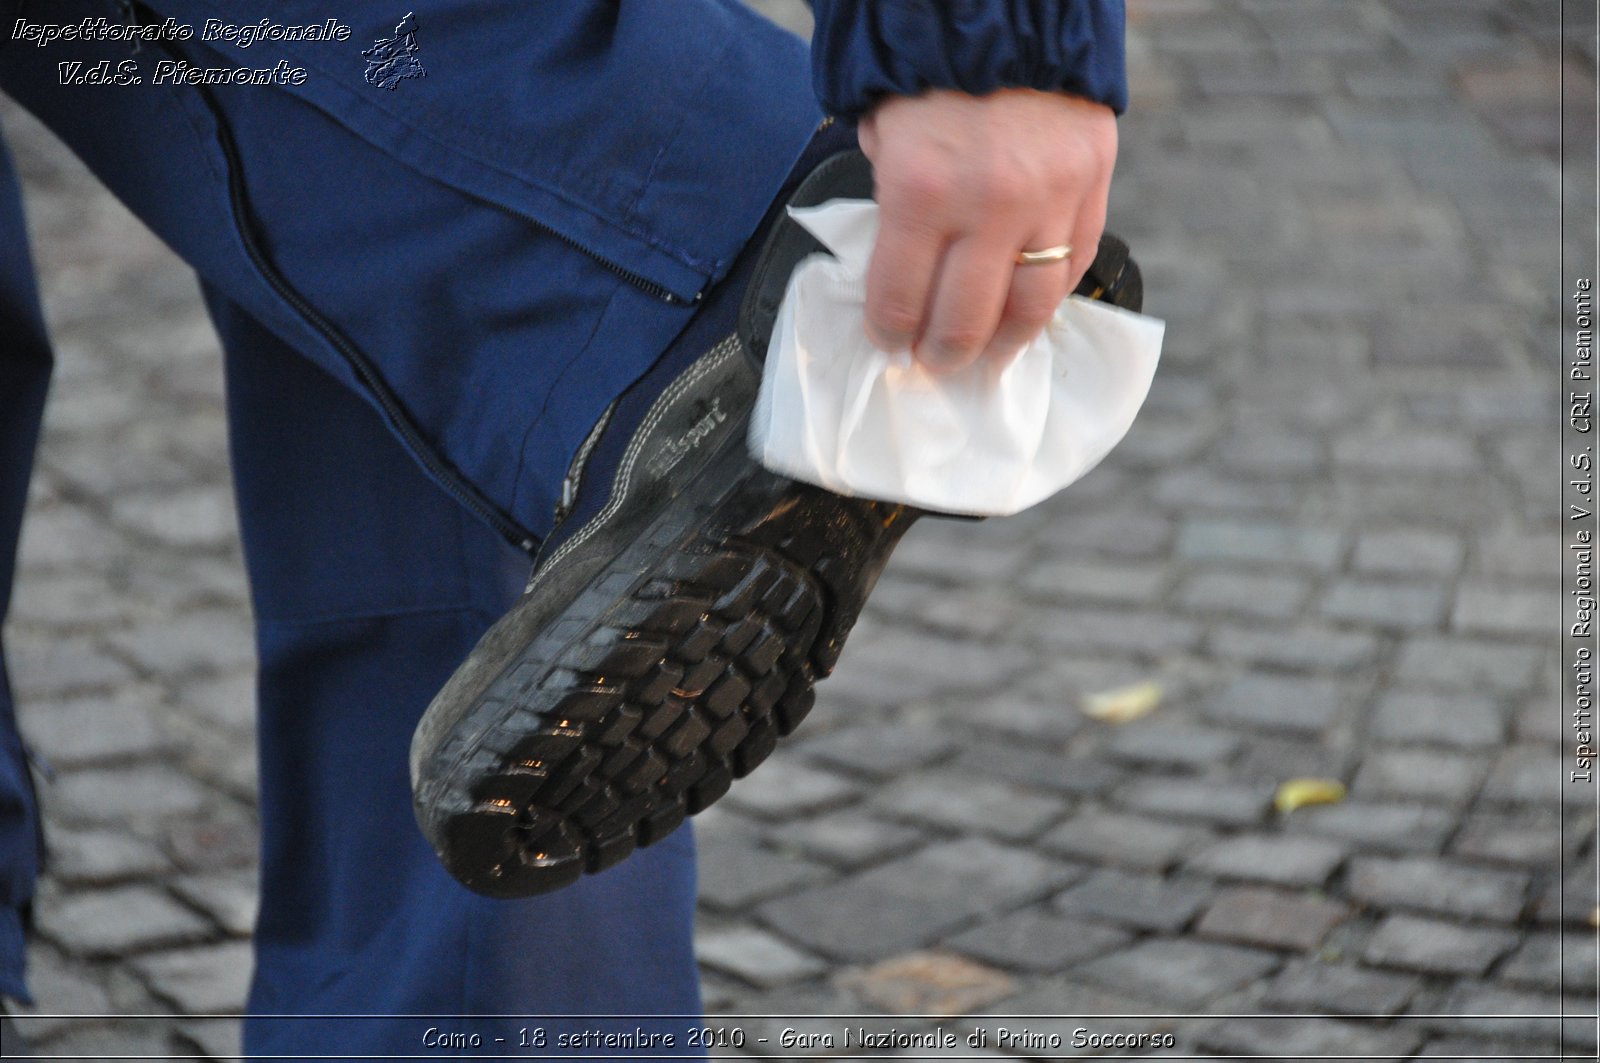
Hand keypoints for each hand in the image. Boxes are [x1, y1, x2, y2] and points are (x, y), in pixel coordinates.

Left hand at [858, 88, 1117, 372]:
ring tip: (987, 355)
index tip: (890, 344)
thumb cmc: (932, 72)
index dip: (891, 334)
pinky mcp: (1093, 182)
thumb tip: (903, 274)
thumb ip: (895, 205)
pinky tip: (1029, 305)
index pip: (899, 300)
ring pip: (1031, 307)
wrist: (1007, 7)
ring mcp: (1047, 198)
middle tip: (935, 364)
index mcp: (919, 189)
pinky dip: (1051, 293)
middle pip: (965, 320)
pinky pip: (1075, 262)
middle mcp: (986, 204)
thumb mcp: (887, 136)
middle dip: (943, 353)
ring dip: (1004, 344)